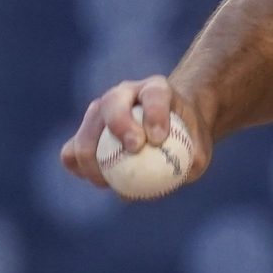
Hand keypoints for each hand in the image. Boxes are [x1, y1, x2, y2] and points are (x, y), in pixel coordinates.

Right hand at [59, 74, 213, 192]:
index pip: (155, 94)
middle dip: (120, 124)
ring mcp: (101, 111)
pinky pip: (72, 151)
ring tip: (107, 181)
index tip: (159, 139)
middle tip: (133, 149)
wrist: (170, 132)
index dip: (155, 113)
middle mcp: (125, 93)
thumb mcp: (200, 149)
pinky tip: (98, 183)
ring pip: (87, 127)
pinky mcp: (86, 132)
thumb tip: (180, 175)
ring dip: (92, 154)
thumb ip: (194, 160)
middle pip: (113, 102)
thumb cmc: (187, 140)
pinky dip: (80, 167)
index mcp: (156, 89)